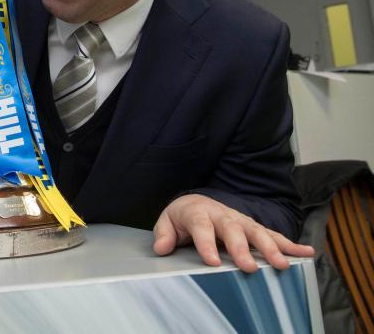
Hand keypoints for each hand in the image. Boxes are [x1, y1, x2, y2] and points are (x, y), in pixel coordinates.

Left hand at [153, 194, 313, 271]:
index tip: (213, 261)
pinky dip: (291, 244)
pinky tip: (307, 253)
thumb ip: (164, 234)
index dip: (207, 244)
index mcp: (199, 213)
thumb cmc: (183, 217)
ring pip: (257, 232)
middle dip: (242, 249)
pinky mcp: (253, 227)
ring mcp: (240, 221)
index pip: (202, 228)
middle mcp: (223, 215)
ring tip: (281, 264)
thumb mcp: (167, 222)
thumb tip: (162, 248)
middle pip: (234, 230)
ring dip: (271, 248)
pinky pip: (273, 235)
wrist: (197, 202)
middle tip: (249, 267)